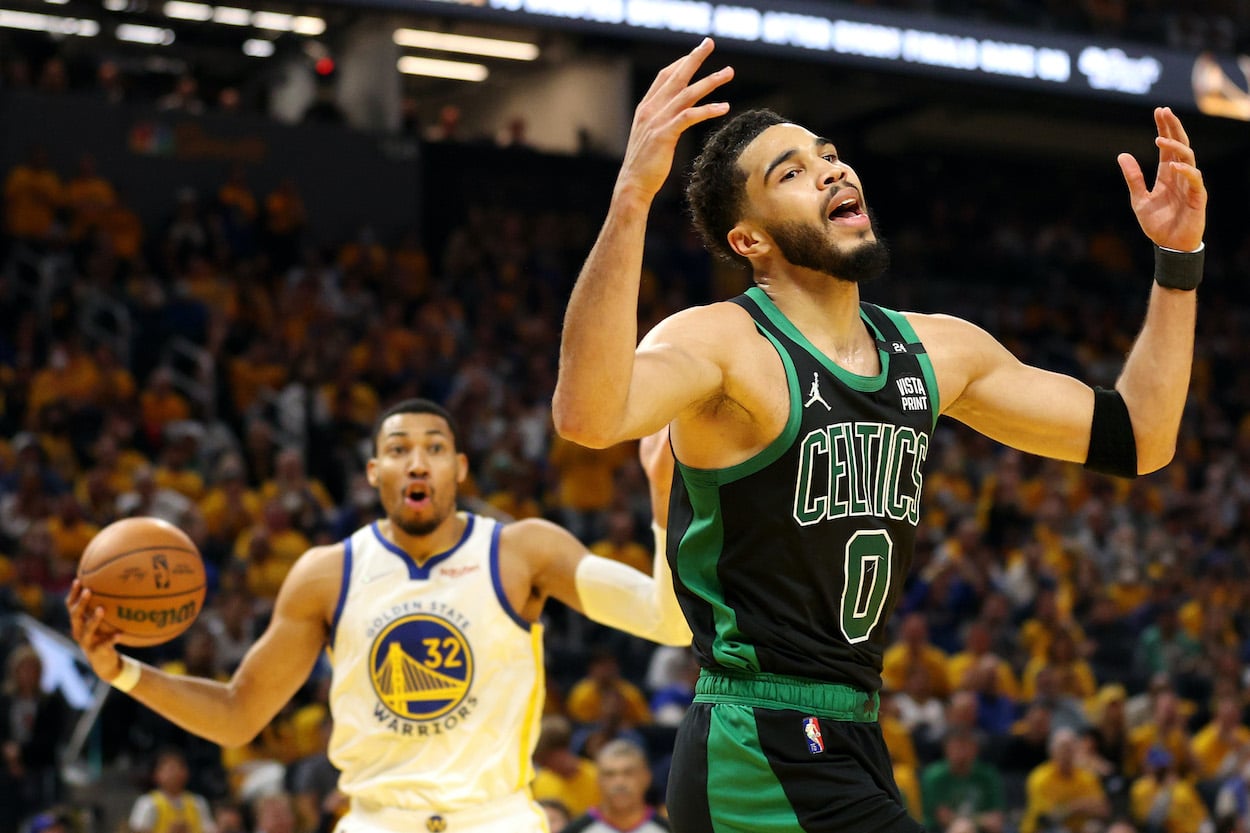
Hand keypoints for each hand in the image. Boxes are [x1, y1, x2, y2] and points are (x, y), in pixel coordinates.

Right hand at [66, 579, 123, 682]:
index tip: (79, 579)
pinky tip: (120, 634)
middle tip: (88, 591)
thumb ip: (105, 607)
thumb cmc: (104, 636)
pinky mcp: (96, 652)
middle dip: (81, 603)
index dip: (73, 593)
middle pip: (75, 616)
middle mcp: (78, 631)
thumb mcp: (103, 621)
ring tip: (101, 609)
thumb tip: (117, 585)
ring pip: (86, 630)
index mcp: (78, 622)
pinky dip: (111, 639)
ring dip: (93, 619)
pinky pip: (103, 645)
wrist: (105, 662)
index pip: (71, 606)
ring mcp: (86, 643)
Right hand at [616, 38, 733, 202]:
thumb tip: (675, 118)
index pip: (664, 77)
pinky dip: (708, 109)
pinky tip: (724, 107)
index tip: (695, 53)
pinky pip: (689, 116)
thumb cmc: (644, 165)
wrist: (633, 184)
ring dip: (710, 81)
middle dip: (694, 58)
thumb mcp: (650, 137)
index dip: (680, 63)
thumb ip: (661, 122)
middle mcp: (650, 110)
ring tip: (728, 72)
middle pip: (676, 76)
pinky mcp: (665, 135)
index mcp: (646, 108)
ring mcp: (657, 121)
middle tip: (709, 42)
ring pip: (687, 93)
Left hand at [1118, 107, 1206, 251]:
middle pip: (1180, 145)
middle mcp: (1180, 175)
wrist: (1169, 245)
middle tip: (1164, 111)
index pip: (1167, 146)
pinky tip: (1174, 165)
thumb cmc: (1157, 223)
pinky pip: (1194, 180)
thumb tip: (1122, 155)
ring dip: (1175, 147)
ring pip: (1188, 158)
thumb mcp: (1139, 199)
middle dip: (1172, 128)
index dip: (1164, 128)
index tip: (1159, 111)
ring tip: (1159, 139)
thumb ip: (1133, 178)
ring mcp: (1190, 184)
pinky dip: (1185, 171)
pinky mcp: (1197, 197)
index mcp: (1166, 174)